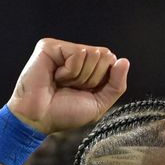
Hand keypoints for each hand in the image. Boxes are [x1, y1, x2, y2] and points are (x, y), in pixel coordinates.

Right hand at [7, 39, 129, 133]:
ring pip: (92, 54)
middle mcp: (77, 55)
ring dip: (80, 77)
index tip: (84, 92)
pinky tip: (55, 77)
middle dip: (92, 78)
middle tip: (72, 88)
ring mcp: (63, 49)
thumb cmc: (65, 113)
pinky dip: (70, 72)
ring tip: (62, 83)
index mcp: (88, 67)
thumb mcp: (99, 103)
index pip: (112, 62)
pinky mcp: (50, 46)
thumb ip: (116, 85)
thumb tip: (124, 61)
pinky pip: (77, 54)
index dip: (103, 80)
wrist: (39, 118)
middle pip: (106, 55)